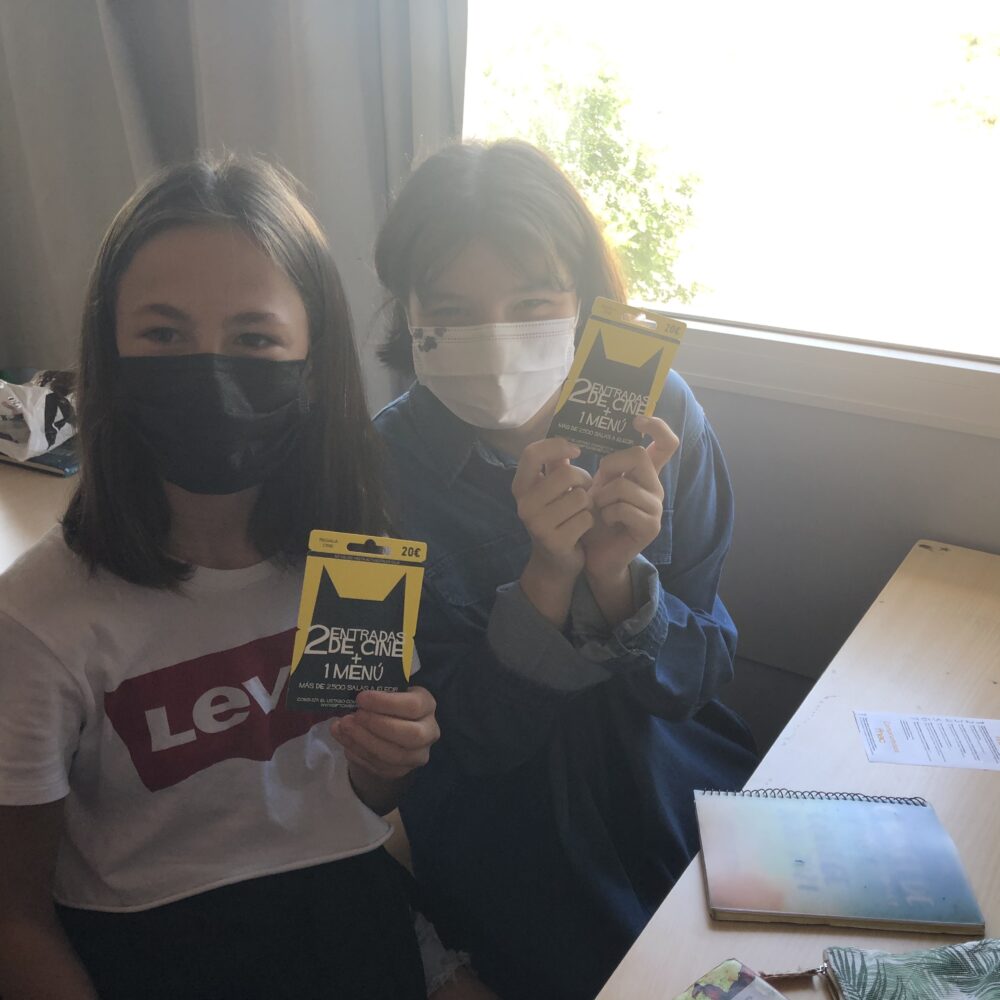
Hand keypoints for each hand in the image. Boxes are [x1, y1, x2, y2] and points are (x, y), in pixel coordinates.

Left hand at [330, 686, 438, 781]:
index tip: (360, 698)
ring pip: (393, 755)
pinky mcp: (400, 771)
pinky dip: (357, 753)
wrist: (390, 730)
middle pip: (410, 735)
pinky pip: (378, 766)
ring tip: (342, 727)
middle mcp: (429, 732)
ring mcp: (416, 755)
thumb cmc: (388, 704)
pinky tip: (344, 739)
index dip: (385, 703)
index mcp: (427, 705)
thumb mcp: (389, 692)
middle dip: (376, 725)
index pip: (413, 706)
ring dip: (363, 741)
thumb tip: (350, 690)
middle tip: (352, 717)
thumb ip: (377, 690)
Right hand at [512, 437, 593, 580]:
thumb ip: (555, 465)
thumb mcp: (552, 490)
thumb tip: (563, 438)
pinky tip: (582, 528)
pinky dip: (590, 521)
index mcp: (520, 488)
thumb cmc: (557, 517)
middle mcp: (524, 505)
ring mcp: (538, 525)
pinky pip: (586, 518)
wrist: (554, 562)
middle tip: (585, 488)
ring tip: (581, 511)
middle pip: (565, 474)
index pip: (532, 453)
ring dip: (588, 503)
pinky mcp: (555, 541)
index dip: (556, 445)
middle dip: (584, 479)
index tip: (576, 449)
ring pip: (580, 497)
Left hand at [582, 415, 678, 582]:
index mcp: (645, 473)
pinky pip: (623, 508)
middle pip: (638, 455)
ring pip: (624, 485)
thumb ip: (590, 464)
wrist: (595, 555)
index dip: (657, 426)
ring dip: (602, 496)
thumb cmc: (594, 519)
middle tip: (599, 483)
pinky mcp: (651, 526)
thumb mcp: (593, 487)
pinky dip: (606, 514)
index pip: (666, 443)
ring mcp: (656, 507)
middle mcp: (655, 486)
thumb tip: (571, 439)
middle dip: (610, 465)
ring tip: (599, 508)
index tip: (636, 420)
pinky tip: (605, 521)